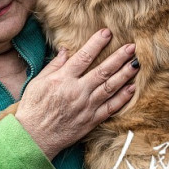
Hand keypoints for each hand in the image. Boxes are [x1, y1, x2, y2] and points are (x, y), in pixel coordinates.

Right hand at [15, 28, 137, 159]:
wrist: (34, 136)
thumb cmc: (33, 107)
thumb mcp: (38, 82)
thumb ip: (54, 66)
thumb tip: (65, 51)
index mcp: (63, 79)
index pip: (84, 57)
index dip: (97, 43)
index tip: (107, 32)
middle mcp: (77, 91)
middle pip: (103, 71)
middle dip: (119, 57)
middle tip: (131, 47)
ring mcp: (86, 106)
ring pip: (110, 87)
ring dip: (125, 74)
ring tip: (136, 64)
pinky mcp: (91, 120)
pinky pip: (111, 108)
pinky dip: (123, 98)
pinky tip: (132, 88)